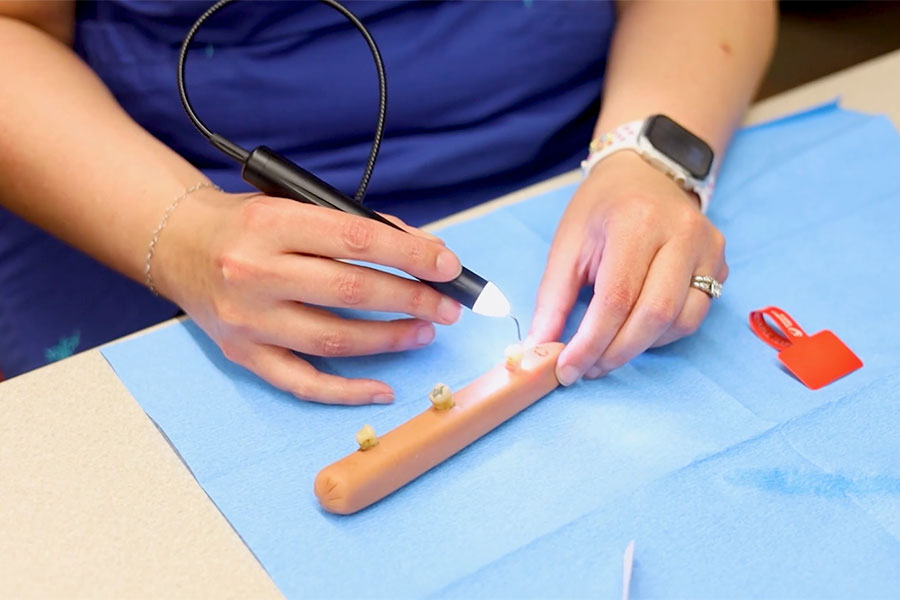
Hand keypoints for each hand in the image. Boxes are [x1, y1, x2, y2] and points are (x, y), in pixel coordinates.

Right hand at [154, 190, 462, 404]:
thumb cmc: (248, 224)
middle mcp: (255, 272)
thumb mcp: (295, 205)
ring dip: (390, 339)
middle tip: (449, 307)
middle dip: (412, 300)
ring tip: (425, 332)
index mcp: (272, 223)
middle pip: (352, 291)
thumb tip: (423, 254)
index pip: (357, 239)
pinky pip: (302, 382)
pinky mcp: (242, 354)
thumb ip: (356, 226)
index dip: (411, 254)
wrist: (178, 245)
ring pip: (334, 339)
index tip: (449, 266)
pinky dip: (346, 391)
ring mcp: (247, 319)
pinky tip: (382, 389)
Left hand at [528, 151, 727, 383]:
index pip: (616, 299)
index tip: (567, 370)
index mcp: (636, 222)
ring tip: (609, 347)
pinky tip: (637, 326)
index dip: (591, 343)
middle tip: (588, 368)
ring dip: (640, 347)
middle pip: (654, 315)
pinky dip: (662, 333)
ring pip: (680, 322)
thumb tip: (537, 351)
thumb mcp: (567, 245)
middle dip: (616, 352)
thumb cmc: (601, 209)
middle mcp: (681, 234)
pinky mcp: (721, 262)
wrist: (646, 172)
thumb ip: (553, 300)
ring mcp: (708, 248)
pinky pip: (694, 315)